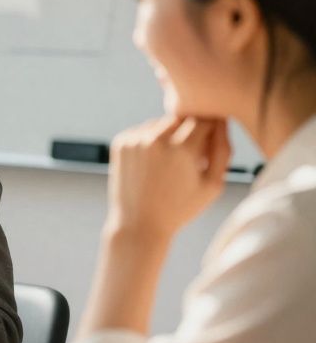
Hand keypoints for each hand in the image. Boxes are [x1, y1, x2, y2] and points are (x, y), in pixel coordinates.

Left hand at [107, 116, 230, 239]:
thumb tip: (221, 121)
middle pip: (182, 117)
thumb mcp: (213, 185)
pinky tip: (151, 165)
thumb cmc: (181, 208)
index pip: (205, 120)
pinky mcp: (120, 143)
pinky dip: (150, 140)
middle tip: (189, 156)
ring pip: (161, 122)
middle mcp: (157, 140)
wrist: (138, 224)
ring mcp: (135, 140)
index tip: (208, 145)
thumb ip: (222, 150)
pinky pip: (143, 130)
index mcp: (183, 150)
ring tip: (169, 164)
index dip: (210, 130)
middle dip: (189, 131)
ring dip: (169, 135)